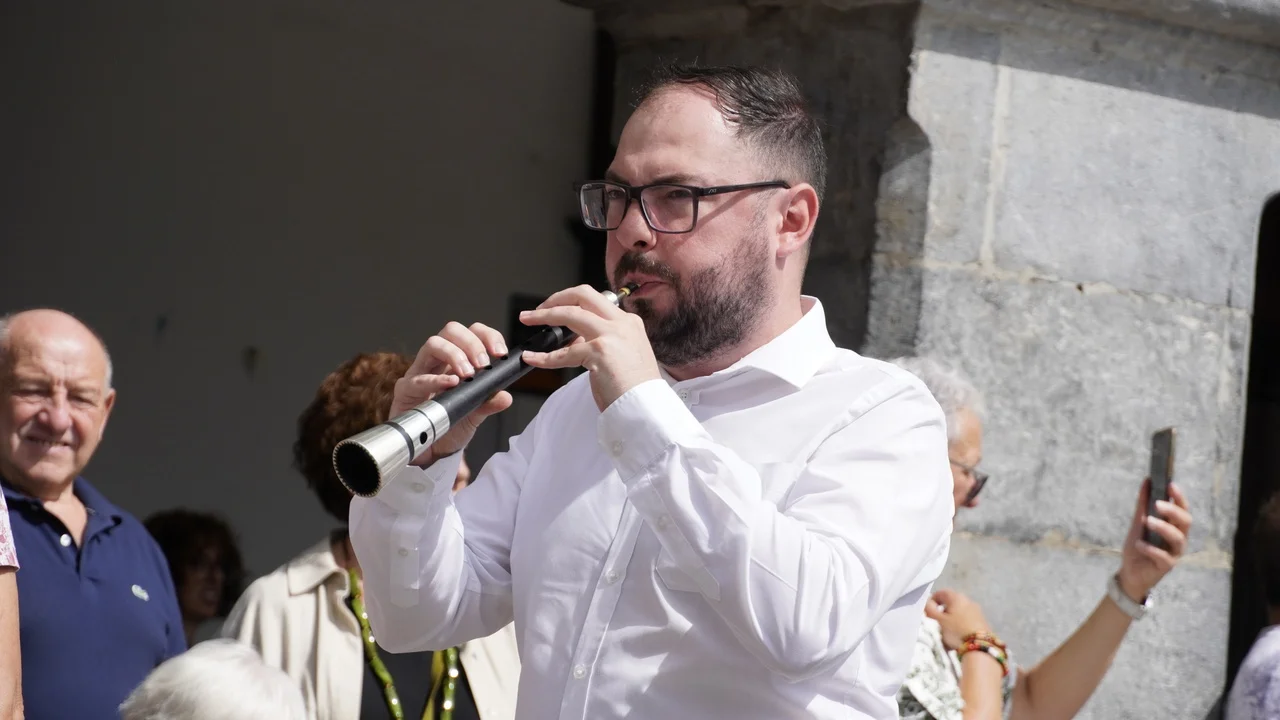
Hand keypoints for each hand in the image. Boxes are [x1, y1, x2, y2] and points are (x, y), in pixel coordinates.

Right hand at [393, 321, 513, 466]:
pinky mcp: (405, 390)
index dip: (488, 336)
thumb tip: (506, 396)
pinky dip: (436, 380)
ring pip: (433, 343)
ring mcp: (420, 372)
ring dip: (454, 354)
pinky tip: (451, 385)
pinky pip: (418, 378)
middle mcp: (438, 361)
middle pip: (451, 330)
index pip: (472, 333)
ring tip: (468, 373)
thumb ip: (489, 403)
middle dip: (471, 343)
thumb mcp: (475, 414)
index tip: (500, 353)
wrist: (431, 451)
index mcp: (457, 359)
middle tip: (484, 364)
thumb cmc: (450, 425)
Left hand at [519, 285, 660, 410]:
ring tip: (528, 320)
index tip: (558, 309)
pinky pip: (563, 352)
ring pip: (569, 313)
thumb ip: (604, 342)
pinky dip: (543, 356)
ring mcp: (611, 335)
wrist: (648, 409)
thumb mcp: (624, 356)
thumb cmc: (636, 391)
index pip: (596, 302)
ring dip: (543, 316)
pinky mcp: (600, 352)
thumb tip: (578, 339)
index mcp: (629, 323)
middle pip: (583, 295)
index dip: (573, 303)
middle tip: (539, 308)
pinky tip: (532, 358)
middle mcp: (622, 324)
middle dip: (556, 297)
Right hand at [926, 588, 993, 650]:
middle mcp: (968, 600)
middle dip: (943, 612)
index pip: (941, 592)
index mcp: (957, 597)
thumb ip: (930, 609)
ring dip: (952, 619)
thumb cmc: (956, 631)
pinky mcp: (983, 621)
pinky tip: (958, 637)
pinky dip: (960, 625)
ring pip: (959, 612)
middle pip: (951, 603)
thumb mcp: (940, 620)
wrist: (980, 646)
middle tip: (937, 622)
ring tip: (947, 633)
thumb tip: (928, 602)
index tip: (929, 612)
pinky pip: (967, 620)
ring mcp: (977, 611)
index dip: (933, 600)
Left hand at [1116, 477, 1191, 601]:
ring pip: (1178, 539)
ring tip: (1147, 521)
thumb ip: (1142, 504)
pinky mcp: (1167, 566)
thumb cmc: (1138, 546)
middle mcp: (1178, 539)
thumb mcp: (1138, 523)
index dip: (1179, 498)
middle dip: (1173, 511)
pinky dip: (1151, 549)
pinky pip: (1164, 557)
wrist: (1129, 572)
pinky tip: (1139, 544)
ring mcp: (1174, 553)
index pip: (1182, 510)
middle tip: (1157, 504)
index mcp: (1173, 527)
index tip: (1171, 485)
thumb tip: (1147, 481)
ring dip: (1163, 528)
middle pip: (1185, 522)